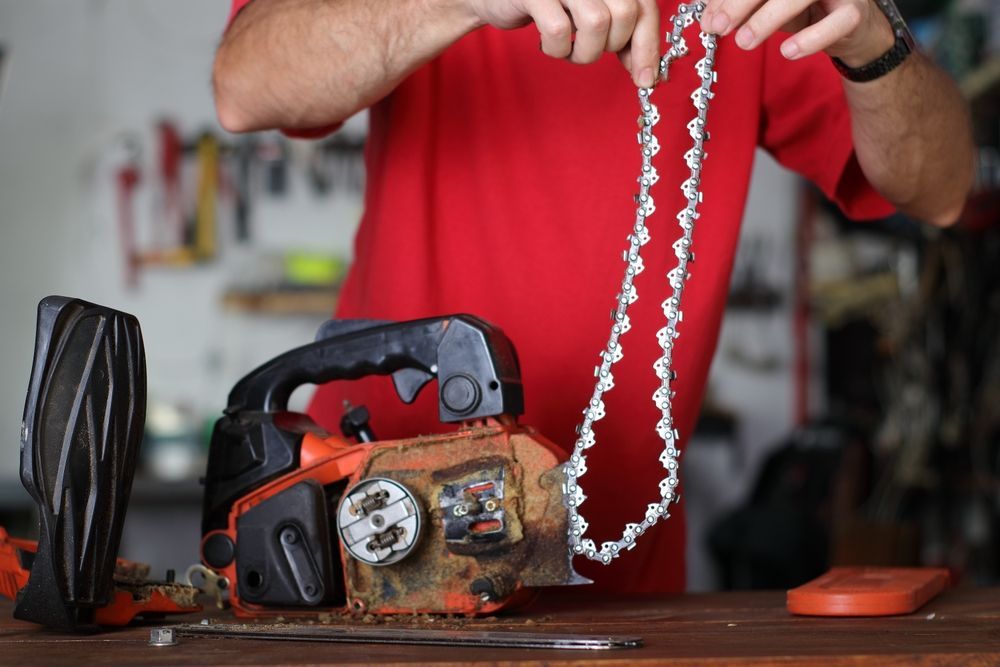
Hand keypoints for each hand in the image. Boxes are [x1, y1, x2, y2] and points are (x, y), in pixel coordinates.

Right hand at [464, 0, 661, 86]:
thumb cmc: (547, 7)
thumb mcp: (589, 17)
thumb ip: (619, 36)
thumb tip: (647, 71)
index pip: (644, 8)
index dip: (649, 45)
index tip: (646, 79)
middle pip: (625, 15)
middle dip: (612, 46)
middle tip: (590, 49)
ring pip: (597, 24)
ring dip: (583, 52)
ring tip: (568, 49)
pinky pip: (559, 31)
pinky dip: (556, 49)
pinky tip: (546, 43)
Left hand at [700, 0, 895, 66]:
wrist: (850, 26)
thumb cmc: (806, 8)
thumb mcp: (768, 6)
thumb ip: (740, 9)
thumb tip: (709, 19)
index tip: (709, 19)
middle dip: (741, 3)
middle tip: (719, 27)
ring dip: (767, 19)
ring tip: (744, 41)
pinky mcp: (855, 12)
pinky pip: (837, 23)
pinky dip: (811, 39)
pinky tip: (788, 52)